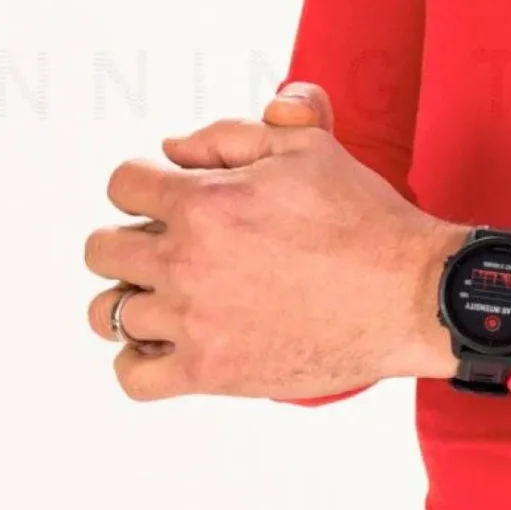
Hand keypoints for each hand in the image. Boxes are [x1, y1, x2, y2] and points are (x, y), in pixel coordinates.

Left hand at [84, 81, 466, 400]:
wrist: (408, 295)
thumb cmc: (364, 219)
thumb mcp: (308, 147)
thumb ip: (233, 133)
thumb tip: (173, 148)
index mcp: (203, 201)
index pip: (122, 184)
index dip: (144, 185)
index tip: (170, 199)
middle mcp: (185, 262)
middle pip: (102, 250)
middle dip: (130, 240)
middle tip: (170, 248)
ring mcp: (193, 321)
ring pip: (107, 313)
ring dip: (130, 299)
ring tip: (165, 298)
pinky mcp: (211, 371)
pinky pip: (133, 376)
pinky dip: (138, 361)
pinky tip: (165, 344)